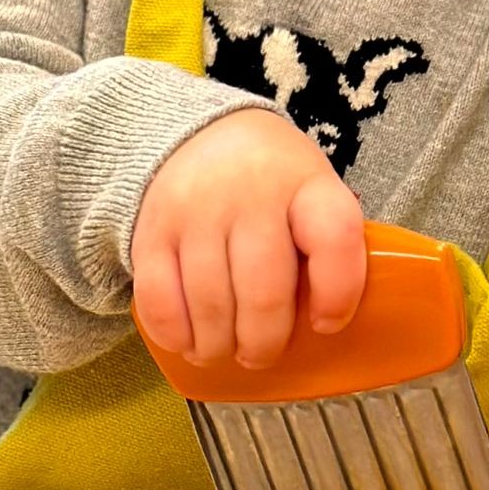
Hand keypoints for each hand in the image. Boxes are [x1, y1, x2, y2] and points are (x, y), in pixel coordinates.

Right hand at [131, 109, 365, 368]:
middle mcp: (252, 193)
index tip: (326, 324)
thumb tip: (321, 326)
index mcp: (306, 183)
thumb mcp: (311, 191)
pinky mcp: (151, 230)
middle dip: (265, 342)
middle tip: (262, 354)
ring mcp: (196, 211)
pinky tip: (188, 342)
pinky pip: (159, 298)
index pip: (334, 237)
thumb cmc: (271, 182)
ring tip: (224, 351)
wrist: (197, 134)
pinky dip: (175, 332)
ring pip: (210, 303)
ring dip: (219, 344)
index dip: (338, 293)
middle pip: (264, 292)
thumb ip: (322, 246)